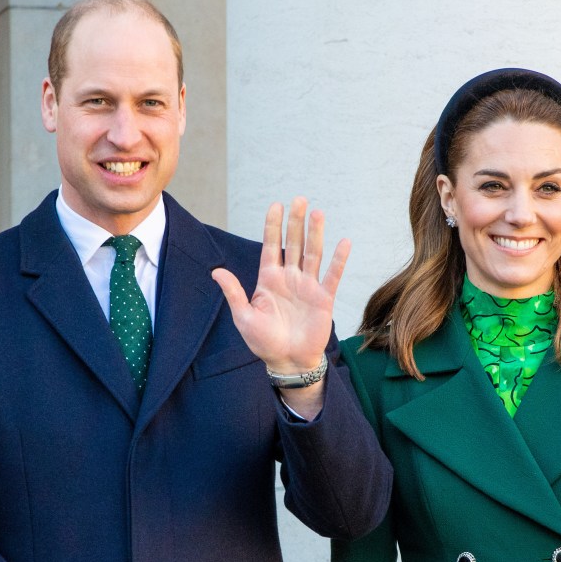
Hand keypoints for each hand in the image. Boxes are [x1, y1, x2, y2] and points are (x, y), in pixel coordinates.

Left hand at [212, 198, 350, 418]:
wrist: (288, 362)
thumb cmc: (263, 342)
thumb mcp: (243, 317)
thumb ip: (234, 292)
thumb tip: (217, 271)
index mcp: (269, 279)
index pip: (271, 246)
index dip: (273, 226)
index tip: (276, 205)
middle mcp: (289, 278)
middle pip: (294, 243)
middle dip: (295, 222)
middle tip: (299, 199)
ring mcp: (308, 287)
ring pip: (313, 254)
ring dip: (316, 234)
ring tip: (317, 213)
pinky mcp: (323, 299)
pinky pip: (332, 275)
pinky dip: (338, 260)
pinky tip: (344, 242)